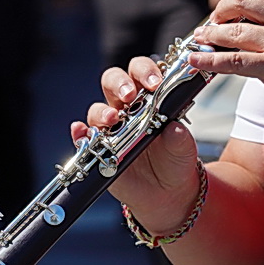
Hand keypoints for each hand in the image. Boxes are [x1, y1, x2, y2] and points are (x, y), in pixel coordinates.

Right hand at [73, 56, 201, 230]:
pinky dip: (79, 132)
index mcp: (149, 99)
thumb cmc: (175, 161)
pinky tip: (81, 132)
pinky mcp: (97, 149)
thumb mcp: (184, 149)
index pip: (141, 72)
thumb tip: (174, 128)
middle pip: (114, 81)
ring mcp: (110, 128)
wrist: (166, 192)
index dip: (145, 72)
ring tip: (113, 119)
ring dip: (102, 111)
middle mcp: (127, 108)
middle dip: (120, 83)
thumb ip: (180, 138)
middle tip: (129, 95)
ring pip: (97, 109)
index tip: (154, 83)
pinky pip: (83, 137)